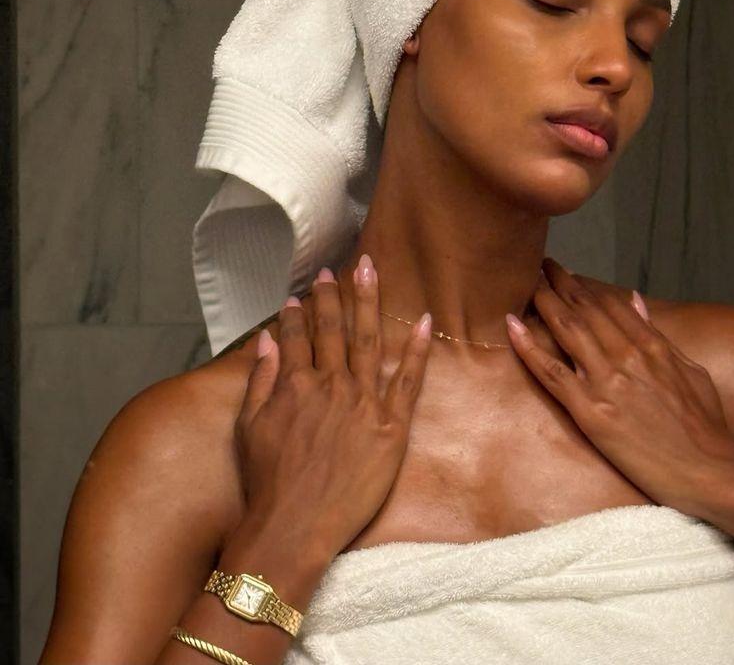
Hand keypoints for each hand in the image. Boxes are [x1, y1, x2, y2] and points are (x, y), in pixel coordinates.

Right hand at [231, 258, 431, 561]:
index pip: (297, 337)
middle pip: (333, 330)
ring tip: (369, 270)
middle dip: (332, 296)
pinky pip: (407, 380)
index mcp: (296, 384)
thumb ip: (260, 379)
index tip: (300, 294)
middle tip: (334, 269)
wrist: (294, 527)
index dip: (298, 313)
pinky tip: (421, 320)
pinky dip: (415, 349)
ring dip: (368, 302)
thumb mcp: (249, 427)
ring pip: (368, 341)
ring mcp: (363, 404)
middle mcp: (331, 385)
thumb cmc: (267, 483)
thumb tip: (266, 340)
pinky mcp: (391, 428)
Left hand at [504, 256, 733, 514]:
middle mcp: (626, 357)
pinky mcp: (589, 411)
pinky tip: (511, 325)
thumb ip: (658, 335)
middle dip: (559, 283)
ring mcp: (606, 382)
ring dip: (542, 302)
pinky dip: (528, 346)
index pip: (609, 304)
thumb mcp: (690, 372)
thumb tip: (635, 301)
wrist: (707, 473)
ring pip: (565, 329)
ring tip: (525, 283)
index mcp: (652, 346)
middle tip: (540, 266)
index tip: (566, 273)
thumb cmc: (703, 429)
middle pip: (584, 309)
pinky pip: (550, 372)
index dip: (583, 286)